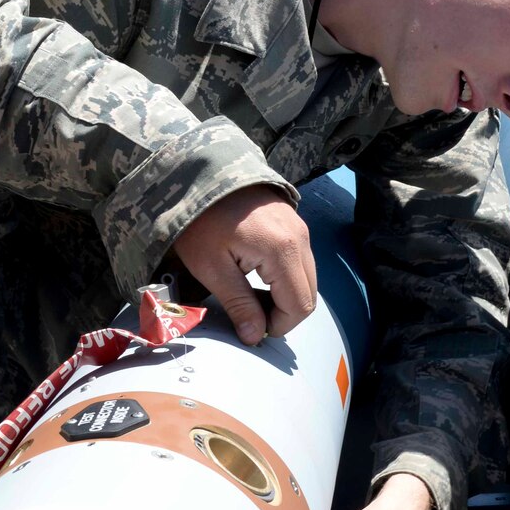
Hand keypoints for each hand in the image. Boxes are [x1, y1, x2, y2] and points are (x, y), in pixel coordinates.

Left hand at [170, 187, 316, 345]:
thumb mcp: (211, 267)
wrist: (202, 173)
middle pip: (308, 296)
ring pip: (306, 280)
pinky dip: (285, 279)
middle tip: (249, 314)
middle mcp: (301, 239)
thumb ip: (238, 303)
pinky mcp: (295, 224)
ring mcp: (301, 229)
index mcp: (282, 251)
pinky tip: (256, 276)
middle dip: (282, 314)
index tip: (250, 328)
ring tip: (250, 295)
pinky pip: (300, 262)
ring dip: (284, 296)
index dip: (277, 326)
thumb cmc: (201, 219)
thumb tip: (254, 337)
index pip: (299, 306)